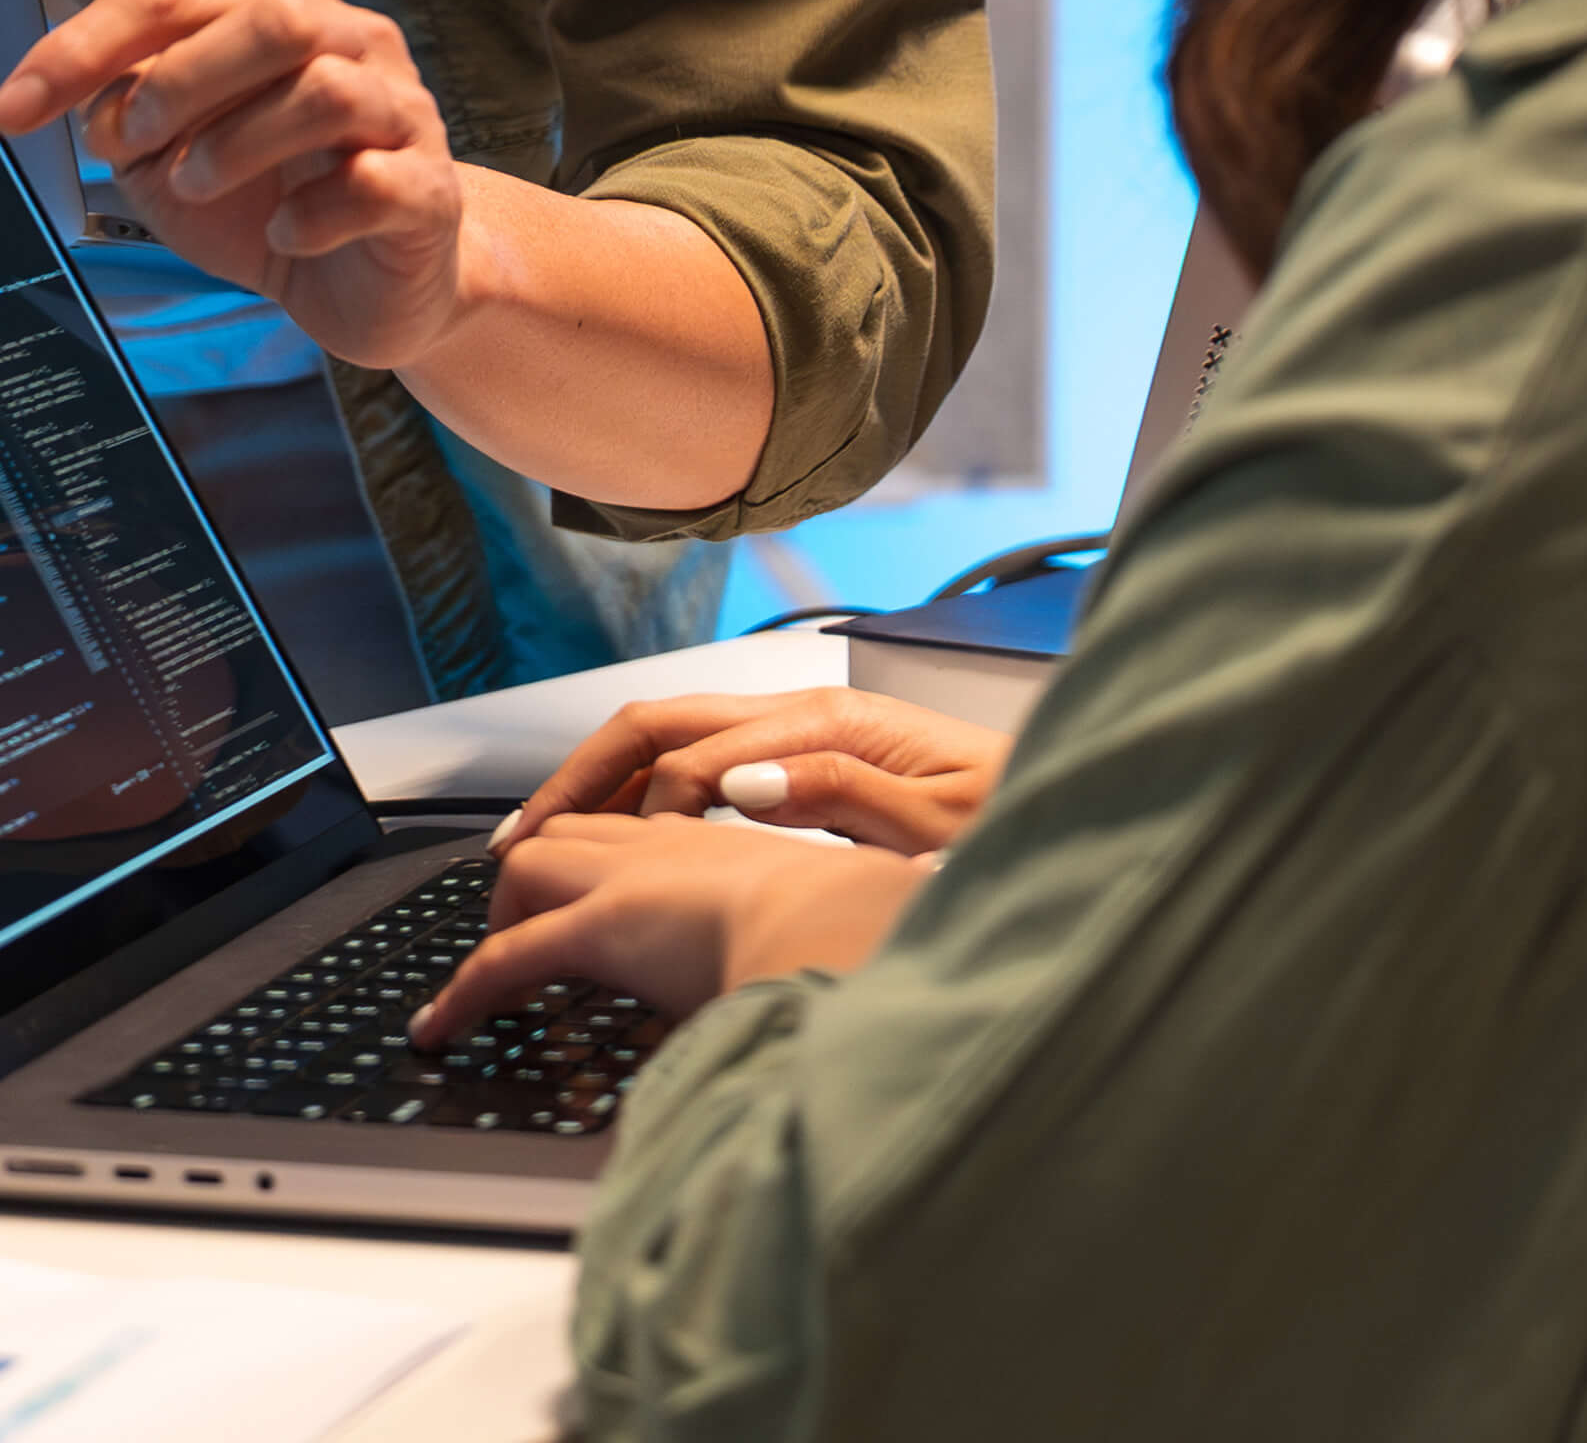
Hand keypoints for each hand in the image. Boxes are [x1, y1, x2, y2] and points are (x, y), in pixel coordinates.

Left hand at [0, 0, 475, 368]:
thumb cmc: (275, 199)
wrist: (376, 283)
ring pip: (326, 86)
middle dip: (179, 79)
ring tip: (198, 184)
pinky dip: (313, 213)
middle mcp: (349, 41)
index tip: (15, 106)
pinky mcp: (429, 191)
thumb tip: (91, 101)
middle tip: (130, 140)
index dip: (82, 47)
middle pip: (273, 14)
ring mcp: (400, 111)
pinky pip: (377, 182)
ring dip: (238, 141)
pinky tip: (286, 232)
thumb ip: (129, 116)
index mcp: (277, 9)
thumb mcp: (174, 157)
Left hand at [408, 817, 928, 1045]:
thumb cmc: (877, 930)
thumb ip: (869, 909)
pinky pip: (506, 957)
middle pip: (579, 827)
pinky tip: (442, 1025)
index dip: (615, 839)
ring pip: (534, 865)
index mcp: (736, 843)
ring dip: (503, 912)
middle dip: (541, 864)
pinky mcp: (600, 926)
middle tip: (521, 920)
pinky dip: (466, 988)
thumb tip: (913, 911)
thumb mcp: (873, 915)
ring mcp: (631, 878)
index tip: (600, 877)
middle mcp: (675, 846)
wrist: (857, 934)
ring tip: (483, 972)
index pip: (652, 822)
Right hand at [491, 688, 1014, 858]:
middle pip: (656, 725)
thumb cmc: (1018, 824)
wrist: (1072, 810)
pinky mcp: (806, 757)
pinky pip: (698, 760)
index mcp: (829, 724)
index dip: (628, 814)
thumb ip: (843, 798)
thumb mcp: (944, 825)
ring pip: (667, 736)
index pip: (691, 756)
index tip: (578, 872)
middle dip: (576, 781)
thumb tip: (736, 786)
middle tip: (514, 849)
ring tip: (539, 841)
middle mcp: (804, 713)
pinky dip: (639, 789)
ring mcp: (800, 730)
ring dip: (596, 781)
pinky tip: (615, 833)